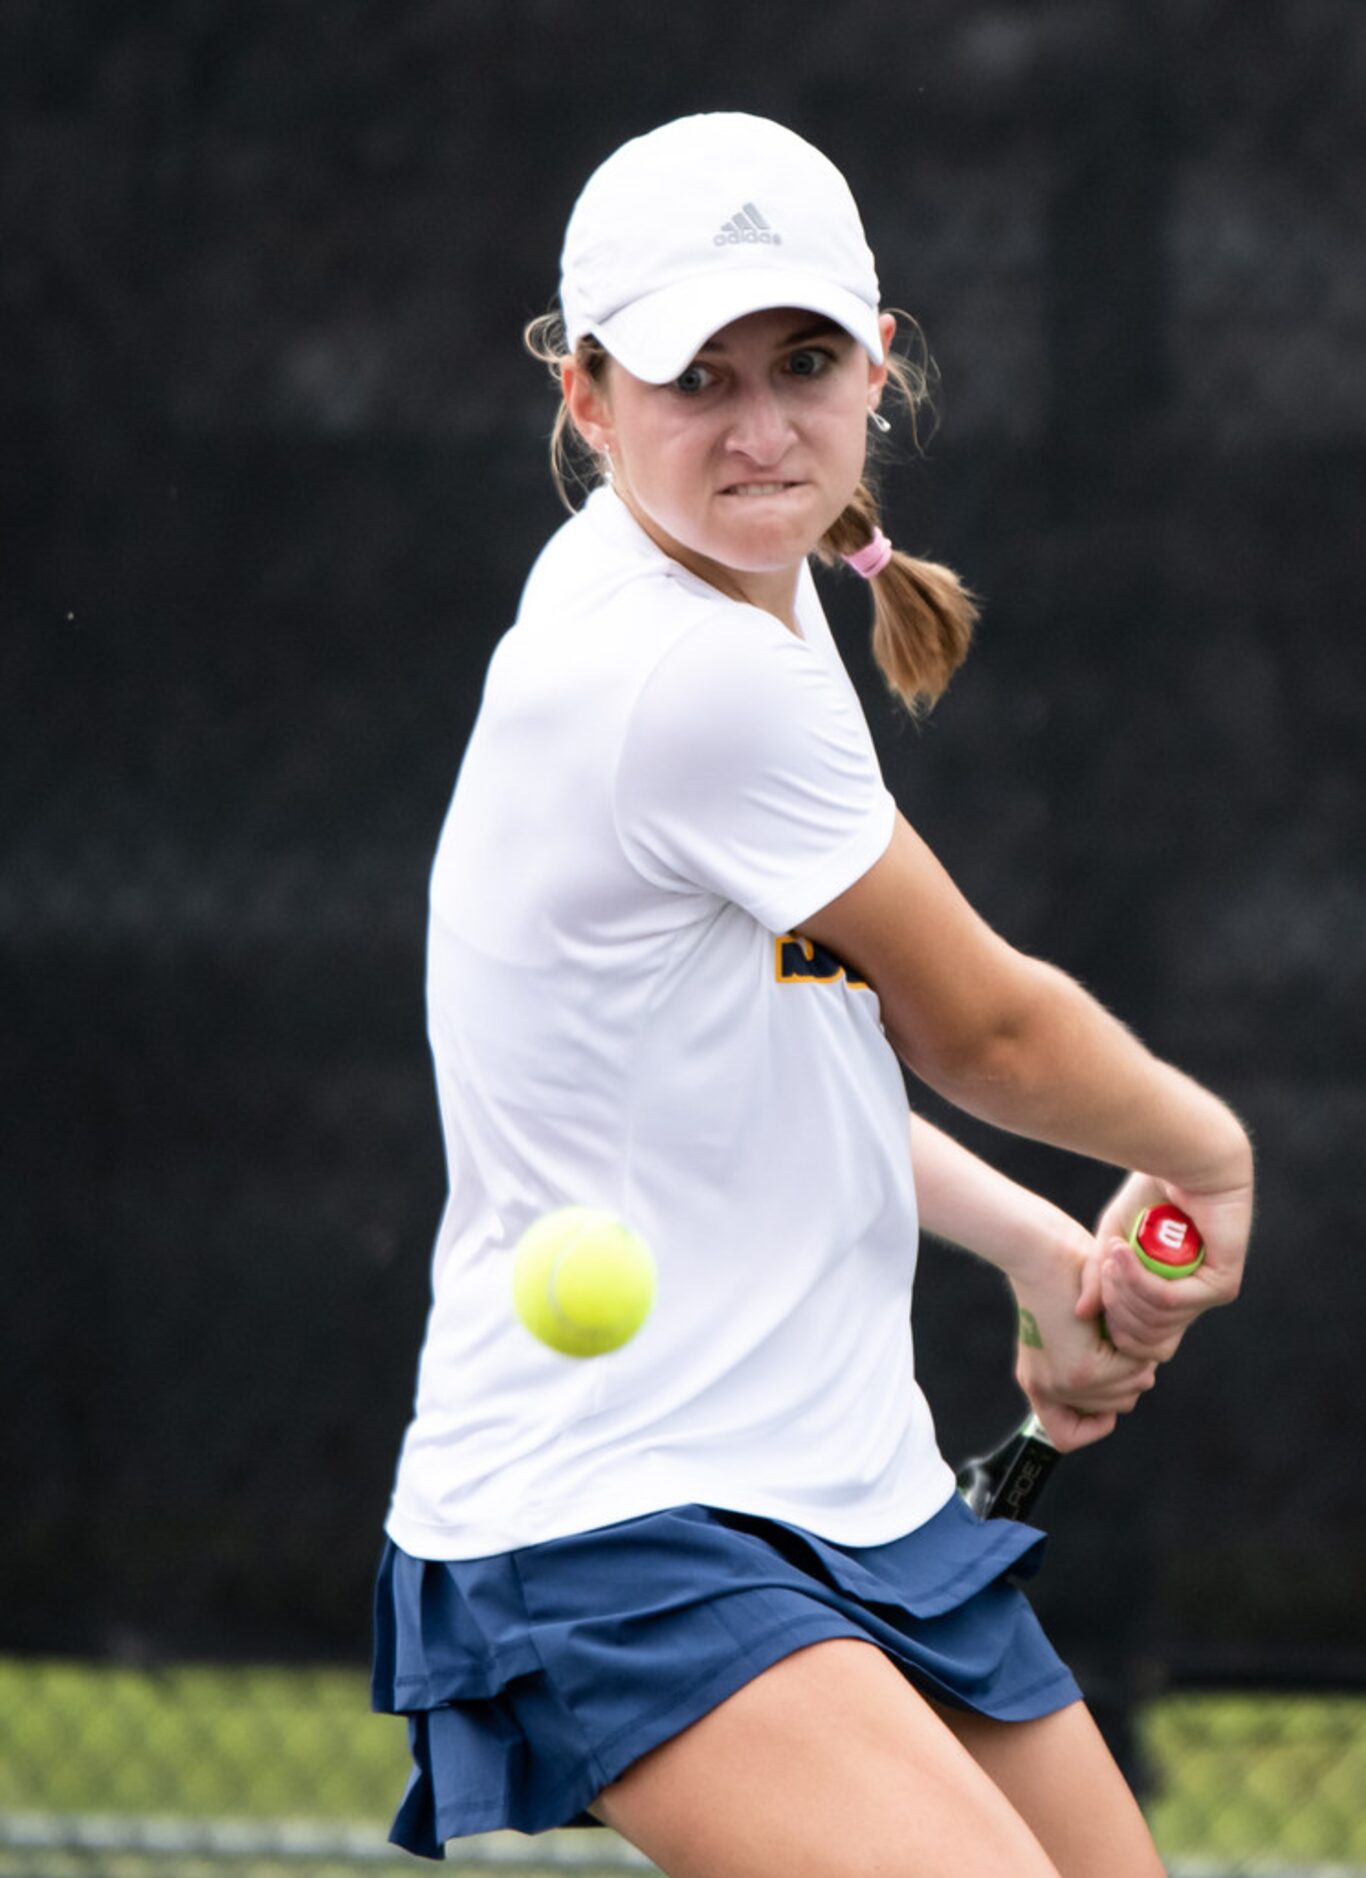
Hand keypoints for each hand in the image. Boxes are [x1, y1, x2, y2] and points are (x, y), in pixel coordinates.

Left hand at [1011, 1232, 1157, 1452]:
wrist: (1039, 1251)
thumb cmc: (1059, 1276)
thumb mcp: (1070, 1330)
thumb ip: (1092, 1363)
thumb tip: (1133, 1384)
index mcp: (1039, 1383)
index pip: (1064, 1436)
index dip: (1092, 1421)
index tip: (1102, 1387)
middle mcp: (1047, 1390)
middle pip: (1115, 1407)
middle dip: (1125, 1372)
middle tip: (1110, 1335)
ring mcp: (1064, 1384)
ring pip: (1129, 1390)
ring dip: (1131, 1356)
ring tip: (1110, 1325)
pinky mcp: (1082, 1371)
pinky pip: (1132, 1372)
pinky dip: (1132, 1346)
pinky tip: (1112, 1321)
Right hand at [1082, 1169, 1253, 1361]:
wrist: (1187, 1156)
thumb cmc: (1152, 1190)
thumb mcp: (1113, 1238)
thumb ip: (1100, 1277)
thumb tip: (1082, 1313)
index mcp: (1170, 1294)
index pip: (1141, 1340)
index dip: (1114, 1321)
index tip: (1101, 1279)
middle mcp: (1192, 1300)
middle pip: (1146, 1340)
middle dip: (1116, 1306)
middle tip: (1107, 1263)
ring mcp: (1208, 1294)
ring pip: (1155, 1321)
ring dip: (1124, 1287)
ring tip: (1115, 1249)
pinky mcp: (1221, 1284)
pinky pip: (1169, 1299)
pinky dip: (1138, 1278)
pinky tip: (1122, 1250)